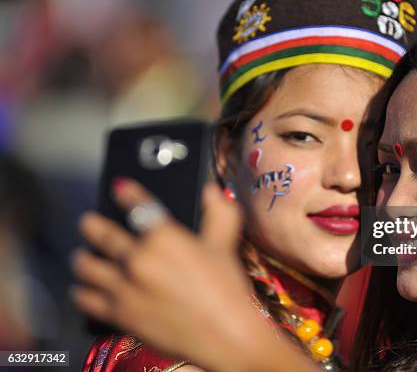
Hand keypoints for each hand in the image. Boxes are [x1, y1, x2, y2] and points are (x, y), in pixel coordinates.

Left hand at [72, 180, 314, 370]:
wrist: (225, 335)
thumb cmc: (227, 289)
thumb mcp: (225, 244)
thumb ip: (219, 212)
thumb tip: (211, 191)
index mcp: (164, 237)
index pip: (138, 205)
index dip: (126, 192)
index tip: (119, 188)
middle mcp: (138, 258)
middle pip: (101, 234)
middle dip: (92, 225)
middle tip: (88, 222)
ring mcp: (125, 287)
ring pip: (87, 267)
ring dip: (82, 259)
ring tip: (83, 256)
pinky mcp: (119, 314)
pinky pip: (86, 299)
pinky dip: (82, 292)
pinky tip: (83, 289)